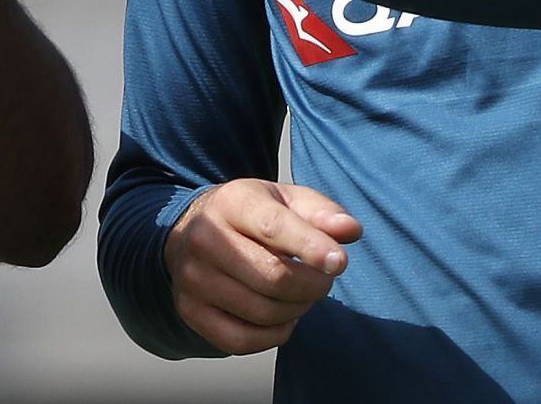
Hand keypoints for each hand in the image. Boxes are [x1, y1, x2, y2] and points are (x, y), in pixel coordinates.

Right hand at [165, 179, 361, 355]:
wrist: (191, 231)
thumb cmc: (251, 215)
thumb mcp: (284, 200)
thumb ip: (321, 212)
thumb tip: (350, 230)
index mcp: (232, 202)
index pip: (272, 226)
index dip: (311, 247)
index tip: (339, 262)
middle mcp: (205, 238)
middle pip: (272, 277)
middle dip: (312, 286)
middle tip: (323, 280)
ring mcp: (193, 278)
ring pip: (261, 312)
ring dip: (297, 310)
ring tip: (301, 295)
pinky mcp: (190, 311)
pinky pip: (241, 341)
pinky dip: (273, 336)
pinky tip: (281, 317)